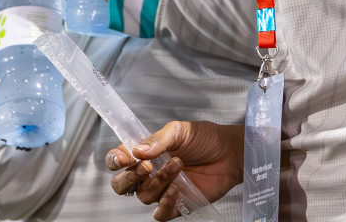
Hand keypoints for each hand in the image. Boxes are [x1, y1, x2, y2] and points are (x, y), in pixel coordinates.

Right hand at [106, 120, 244, 220]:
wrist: (230, 153)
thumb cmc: (204, 138)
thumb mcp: (179, 131)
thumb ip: (157, 140)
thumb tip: (137, 151)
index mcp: (144, 154)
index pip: (118, 160)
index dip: (115, 160)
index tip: (125, 157)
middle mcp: (149, 174)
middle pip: (122, 185)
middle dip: (129, 177)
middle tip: (147, 166)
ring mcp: (161, 190)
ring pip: (143, 196)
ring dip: (158, 181)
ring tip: (177, 166)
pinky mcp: (176, 205)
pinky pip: (160, 214)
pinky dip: (164, 204)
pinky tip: (176, 189)